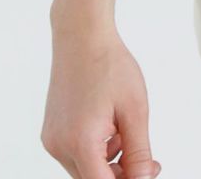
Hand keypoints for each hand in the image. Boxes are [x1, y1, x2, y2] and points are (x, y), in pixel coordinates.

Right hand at [41, 25, 162, 177]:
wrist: (82, 36)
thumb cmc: (108, 64)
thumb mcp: (135, 110)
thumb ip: (139, 153)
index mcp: (80, 142)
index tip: (146, 172)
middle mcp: (60, 146)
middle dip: (121, 174)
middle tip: (148, 161)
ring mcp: (52, 140)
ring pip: (85, 169)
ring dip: (109, 162)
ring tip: (123, 129)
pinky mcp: (51, 133)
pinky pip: (76, 154)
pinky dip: (95, 150)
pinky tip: (107, 125)